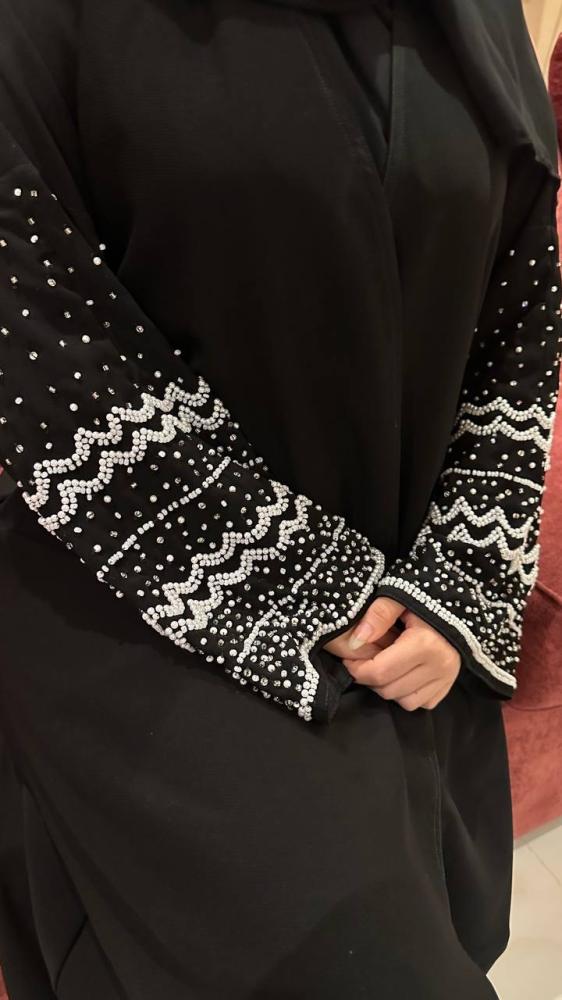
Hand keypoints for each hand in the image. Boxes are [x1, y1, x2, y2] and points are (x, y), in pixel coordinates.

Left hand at [336, 596, 460, 710]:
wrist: (456, 603)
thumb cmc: (423, 597)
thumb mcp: (399, 595)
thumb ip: (378, 615)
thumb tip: (356, 641)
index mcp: (424, 644)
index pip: (379, 671)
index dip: (357, 669)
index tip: (349, 657)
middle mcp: (439, 665)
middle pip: (389, 689)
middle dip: (369, 678)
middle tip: (364, 660)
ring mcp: (447, 678)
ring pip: (404, 701)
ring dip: (387, 687)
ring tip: (384, 665)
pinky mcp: (450, 685)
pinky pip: (421, 703)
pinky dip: (407, 693)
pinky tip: (403, 673)